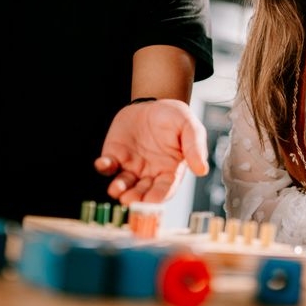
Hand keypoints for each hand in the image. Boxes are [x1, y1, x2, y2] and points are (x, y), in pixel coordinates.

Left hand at [94, 99, 208, 204]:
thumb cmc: (175, 118)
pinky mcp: (115, 155)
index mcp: (170, 171)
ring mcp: (131, 166)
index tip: (152, 202)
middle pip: (141, 192)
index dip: (158, 197)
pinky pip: (108, 165)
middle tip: (130, 201)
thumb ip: (195, 147)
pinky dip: (103, 166)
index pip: (164, 189)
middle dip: (135, 199)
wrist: (155, 103)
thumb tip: (202, 170)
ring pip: (123, 184)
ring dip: (118, 189)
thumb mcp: (190, 127)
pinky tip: (103, 163)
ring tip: (116, 189)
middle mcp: (149, 174)